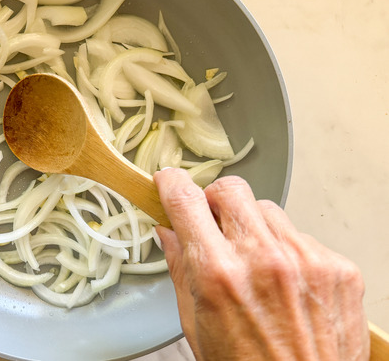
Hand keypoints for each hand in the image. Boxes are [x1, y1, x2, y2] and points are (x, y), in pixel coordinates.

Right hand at [153, 168, 368, 359]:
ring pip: (268, 210)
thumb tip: (168, 233)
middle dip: (214, 202)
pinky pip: (302, 237)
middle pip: (230, 189)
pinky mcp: (337, 268)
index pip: (185, 199)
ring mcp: (306, 260)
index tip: (168, 182)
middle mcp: (263, 258)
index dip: (171, 184)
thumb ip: (180, 269)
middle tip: (213, 225)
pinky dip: (289, 252)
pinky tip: (286, 284)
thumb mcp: (195, 324)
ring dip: (253, 227)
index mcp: (218, 273)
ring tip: (255, 265)